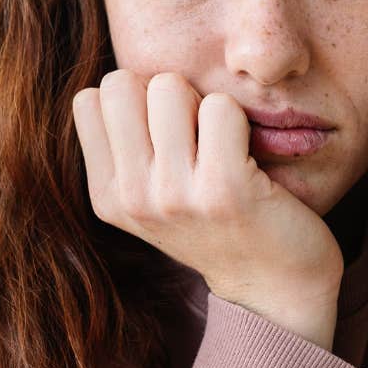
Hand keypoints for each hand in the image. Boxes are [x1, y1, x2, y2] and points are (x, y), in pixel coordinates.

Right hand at [73, 70, 342, 348]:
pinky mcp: (223, 190)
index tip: (165, 133)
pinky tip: (246, 155)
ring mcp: (174, 196)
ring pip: (168, 86)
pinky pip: (221, 107)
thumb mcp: (151, 197)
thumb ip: (126, 147)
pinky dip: (239, 118)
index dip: (134, 99)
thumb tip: (116, 82)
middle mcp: (132, 198)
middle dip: (164, 93)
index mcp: (108, 196)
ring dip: (202, 102)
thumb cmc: (217, 224)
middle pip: (122, 83)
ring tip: (220, 143)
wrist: (274, 285)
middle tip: (195, 132)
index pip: (92, 99)